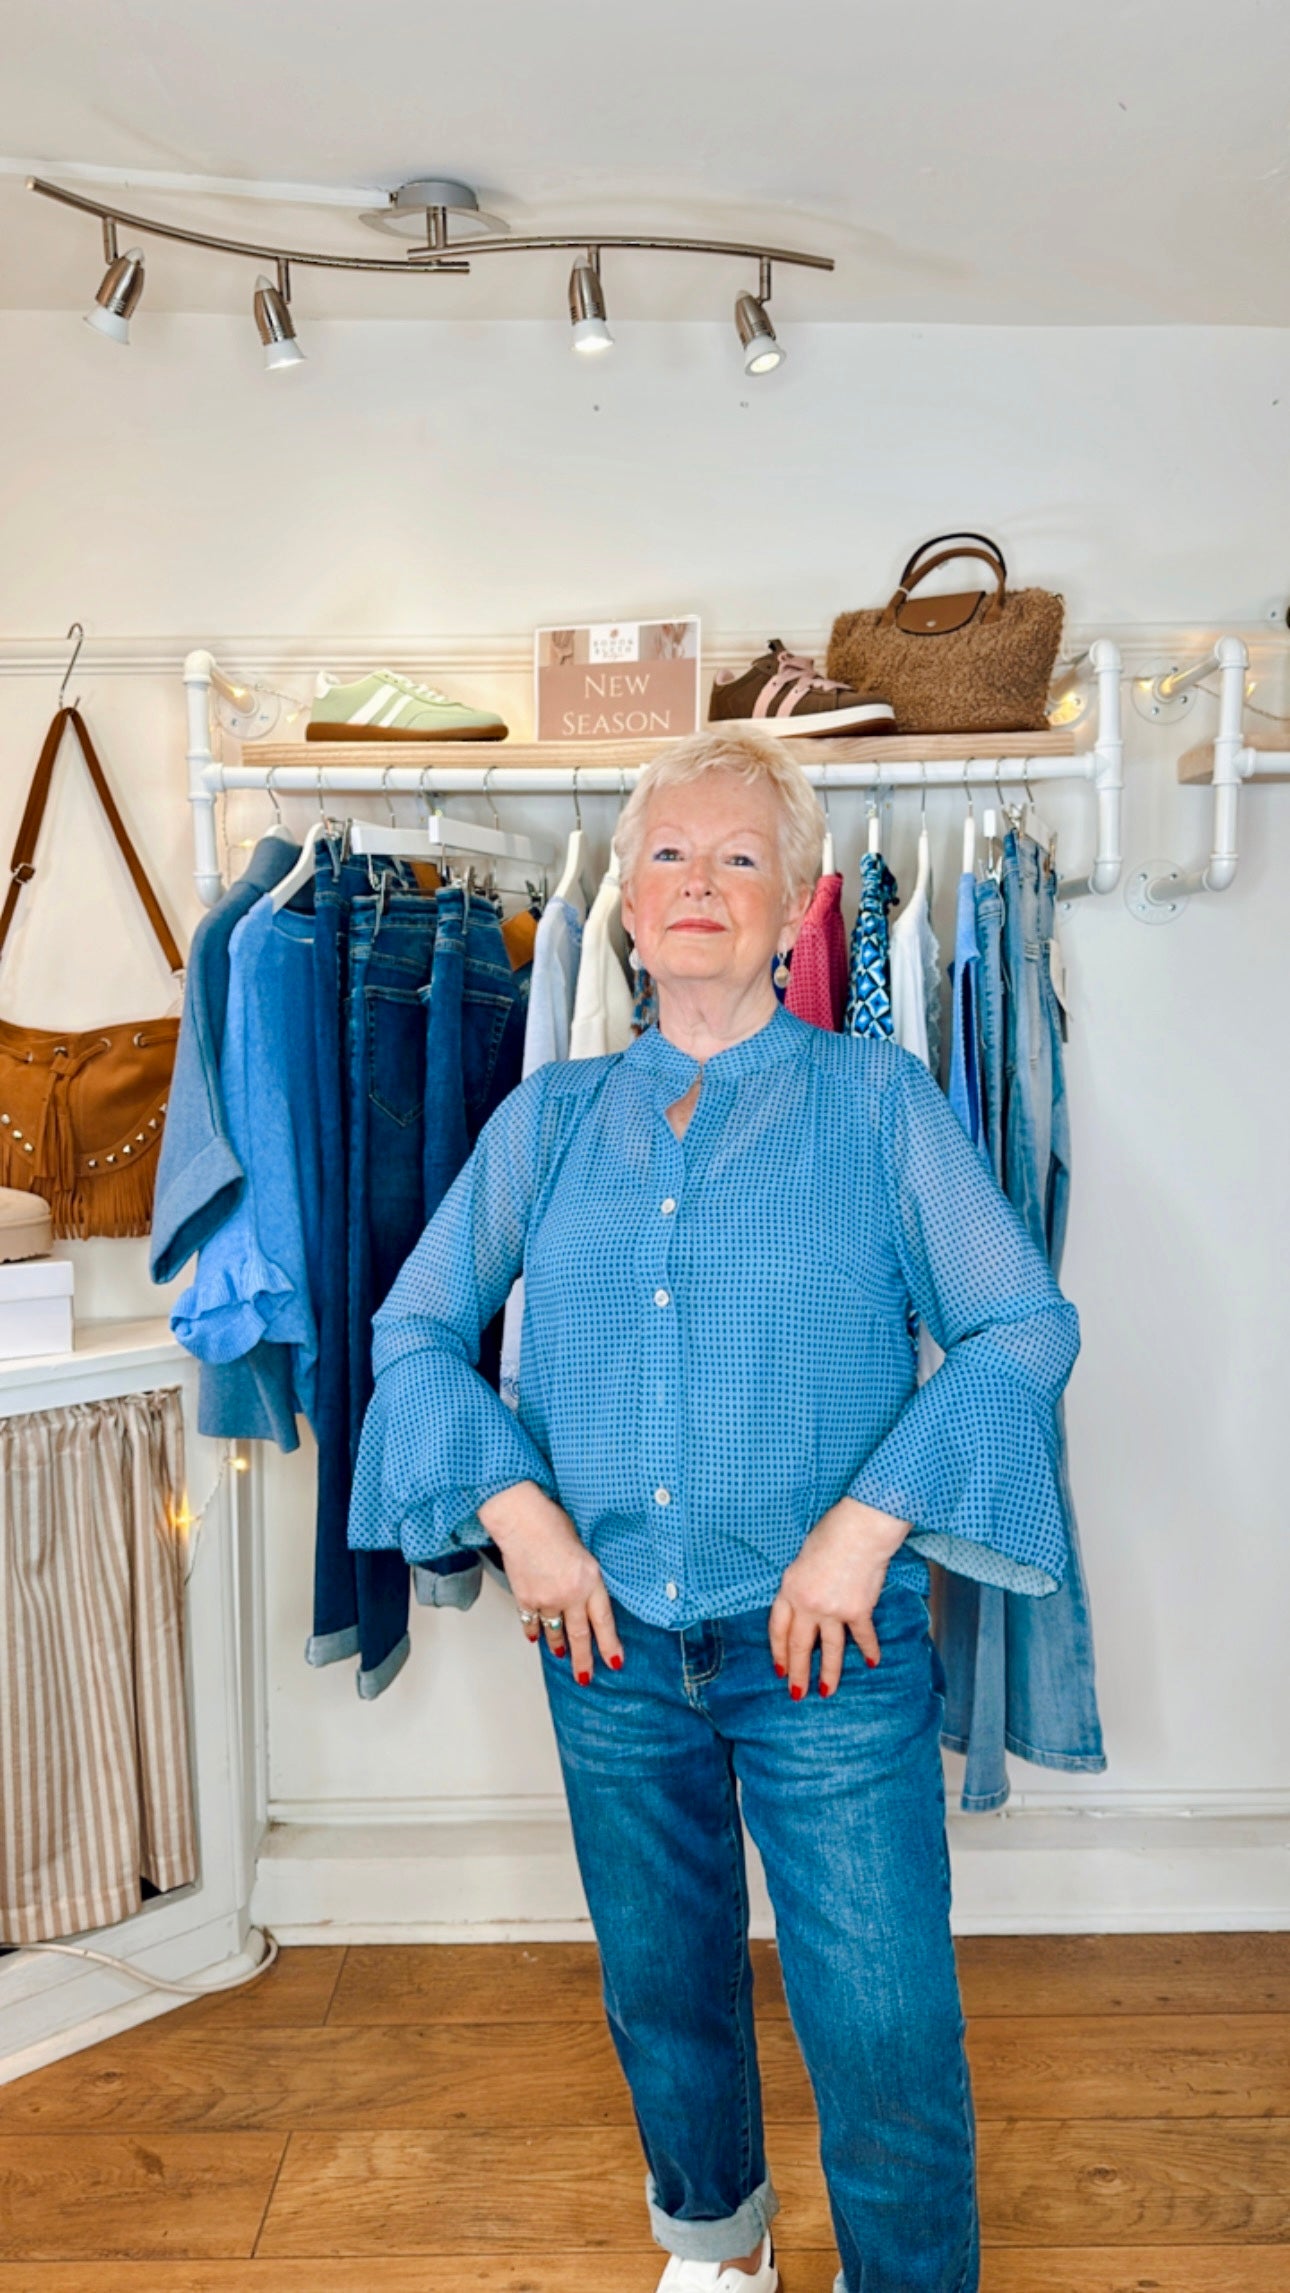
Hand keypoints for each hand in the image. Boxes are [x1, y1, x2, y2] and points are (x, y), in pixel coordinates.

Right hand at [477, 1480, 621, 1684]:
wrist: (522, 1520)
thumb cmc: (552, 1524)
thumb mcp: (584, 1548)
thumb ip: (586, 1575)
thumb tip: (585, 1592)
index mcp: (591, 1579)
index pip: (604, 1621)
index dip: (610, 1644)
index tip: (615, 1662)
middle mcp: (571, 1594)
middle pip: (579, 1635)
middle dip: (583, 1659)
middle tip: (585, 1677)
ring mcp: (547, 1599)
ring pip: (554, 1631)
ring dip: (557, 1645)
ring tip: (560, 1654)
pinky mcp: (526, 1598)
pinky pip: (531, 1622)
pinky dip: (533, 1631)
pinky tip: (535, 1638)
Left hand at [769, 1497, 909, 1699]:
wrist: (860, 1530)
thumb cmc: (831, 1534)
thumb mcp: (802, 1559)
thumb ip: (801, 1584)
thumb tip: (807, 1601)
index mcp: (789, 1589)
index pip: (778, 1628)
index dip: (778, 1651)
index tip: (779, 1669)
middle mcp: (807, 1605)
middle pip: (800, 1645)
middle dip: (797, 1673)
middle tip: (797, 1694)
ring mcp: (833, 1610)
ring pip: (830, 1649)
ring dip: (829, 1673)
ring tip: (828, 1691)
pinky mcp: (858, 1610)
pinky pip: (862, 1637)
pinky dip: (869, 1650)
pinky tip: (871, 1662)